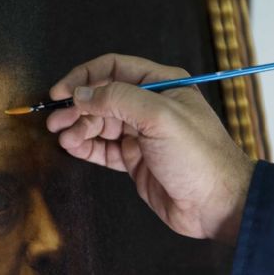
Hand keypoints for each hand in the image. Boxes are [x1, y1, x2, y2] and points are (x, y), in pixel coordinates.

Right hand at [46, 53, 254, 244]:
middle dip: (77, 107)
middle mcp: (149, 105)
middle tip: (55, 121)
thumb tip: (80, 94)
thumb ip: (118, 99)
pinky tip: (74, 147)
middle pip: (102, 97)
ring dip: (79, 128)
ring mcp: (141, 134)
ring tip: (64, 138)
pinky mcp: (135, 159)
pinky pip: (103, 148)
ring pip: (100, 123)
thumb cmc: (198, 156)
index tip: (60, 92)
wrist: (217, 205)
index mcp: (161, 84)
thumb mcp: (159, 117)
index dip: (84, 77)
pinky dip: (86, 147)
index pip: (113, 69)